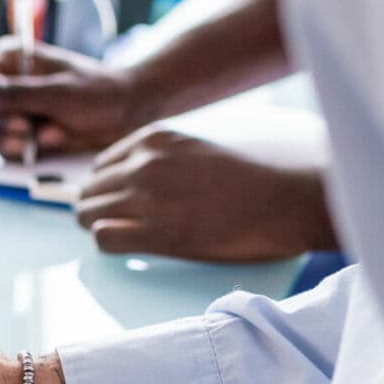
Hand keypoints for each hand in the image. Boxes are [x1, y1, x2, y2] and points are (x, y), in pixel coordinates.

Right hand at [0, 37, 148, 159]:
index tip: (23, 121)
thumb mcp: (59, 93)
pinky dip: (20, 152)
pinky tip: (48, 142)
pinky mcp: (14, 132)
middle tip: (30, 134)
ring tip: (43, 138)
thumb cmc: (99, 93)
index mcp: (5, 60)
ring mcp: (5, 109)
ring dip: (8, 143)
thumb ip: (15, 93)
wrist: (126, 114)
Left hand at [75, 126, 339, 261]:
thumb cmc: (270, 166)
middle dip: (99, 206)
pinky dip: (111, 244)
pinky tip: (133, 247)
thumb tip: (175, 160)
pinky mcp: (159, 234)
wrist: (295, 195)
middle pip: (90, 188)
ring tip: (125, 236)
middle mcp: (144, 163)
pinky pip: (104, 239)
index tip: (121, 198)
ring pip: (88, 213)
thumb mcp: (215, 136)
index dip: (109, 184)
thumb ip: (182, 146)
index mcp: (158, 137)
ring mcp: (147, 198)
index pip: (103, 162)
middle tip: (119, 222)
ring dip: (100, 226)